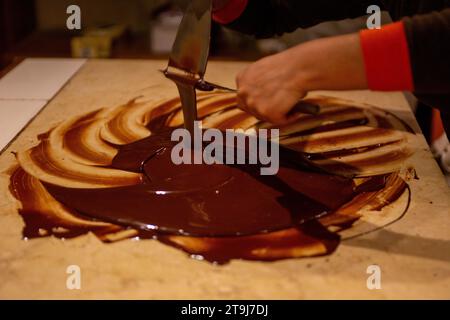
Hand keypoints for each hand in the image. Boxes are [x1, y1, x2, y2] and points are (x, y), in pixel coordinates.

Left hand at [236, 33, 367, 123]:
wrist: (299, 67)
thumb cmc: (288, 65)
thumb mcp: (265, 69)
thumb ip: (258, 83)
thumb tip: (263, 94)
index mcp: (242, 78)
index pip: (243, 97)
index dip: (256, 100)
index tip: (267, 100)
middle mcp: (243, 92)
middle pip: (250, 109)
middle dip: (264, 109)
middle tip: (280, 105)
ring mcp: (254, 103)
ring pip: (264, 116)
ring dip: (277, 113)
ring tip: (290, 102)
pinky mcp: (267, 113)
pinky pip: (279, 121)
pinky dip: (289, 117)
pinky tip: (295, 107)